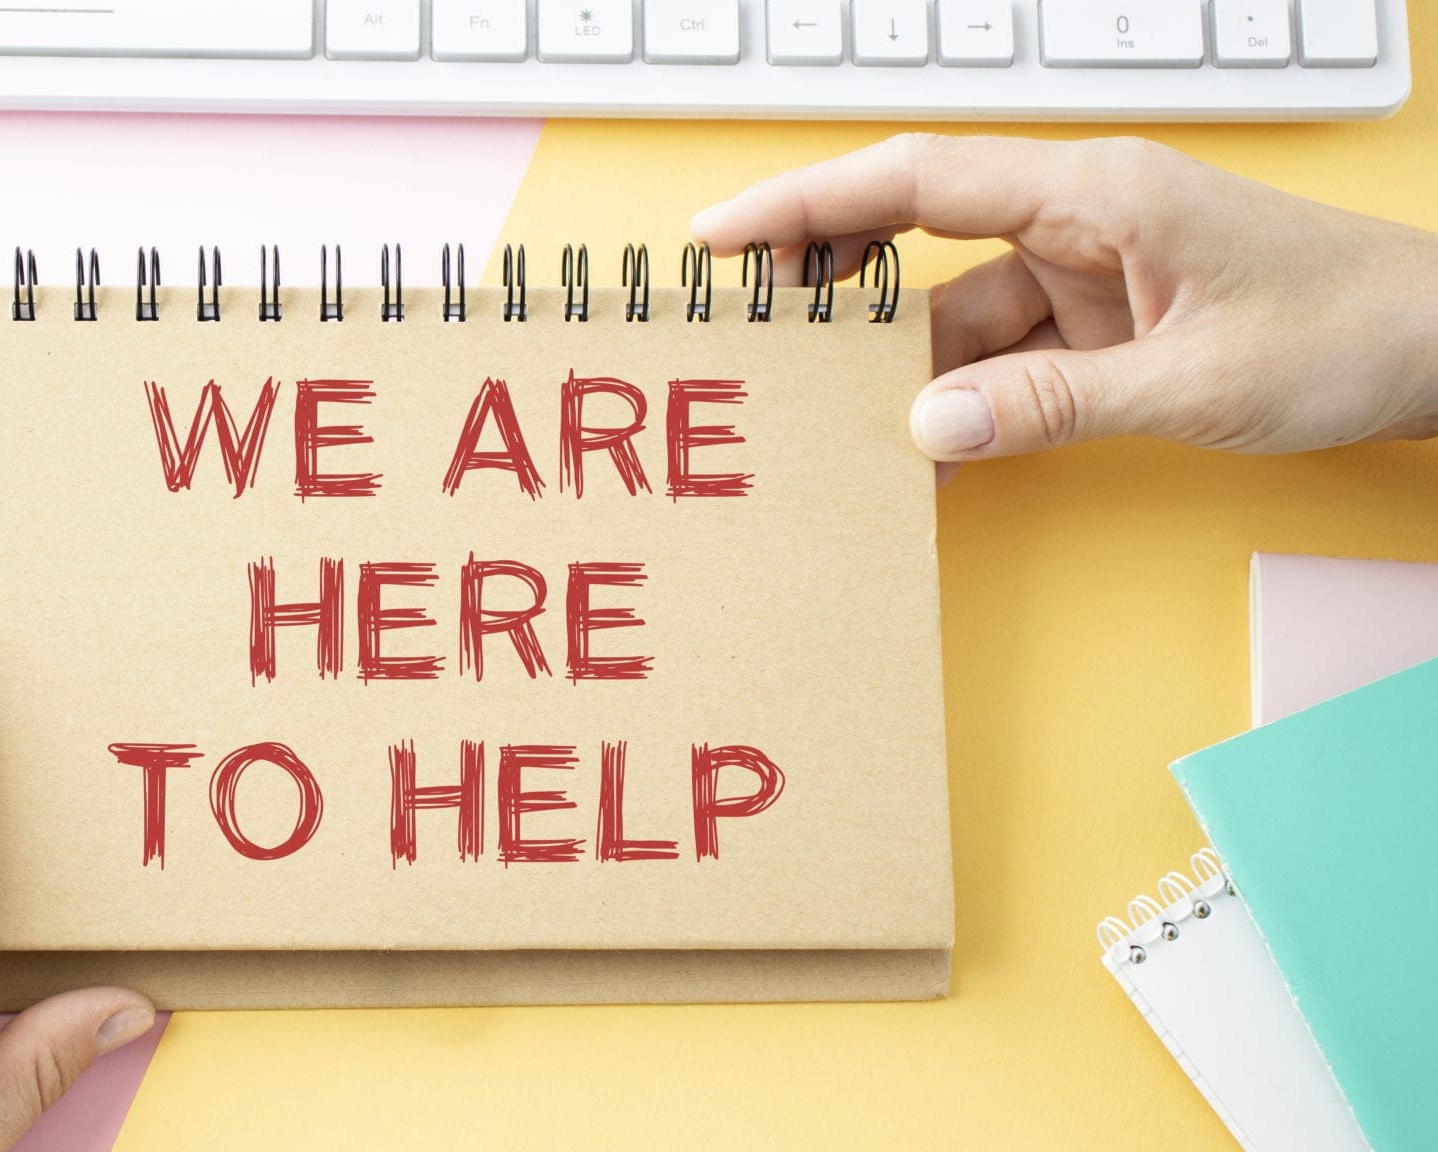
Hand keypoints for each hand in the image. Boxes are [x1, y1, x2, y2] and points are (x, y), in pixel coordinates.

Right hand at [692, 134, 1437, 467]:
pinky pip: (999, 352)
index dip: (806, 205)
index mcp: (1093, 191)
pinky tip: (919, 444)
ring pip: (950, 307)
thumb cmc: (1348, 329)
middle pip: (913, 234)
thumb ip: (1054, 404)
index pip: (915, 180)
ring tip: (820, 414)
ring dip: (892, 363)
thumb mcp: (1195, 383)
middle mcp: (1077, 216)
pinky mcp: (1099, 317)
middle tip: (744, 331)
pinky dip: (955, 396)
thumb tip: (930, 430)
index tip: (722, 237)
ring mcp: (1085, 268)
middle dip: (825, 277)